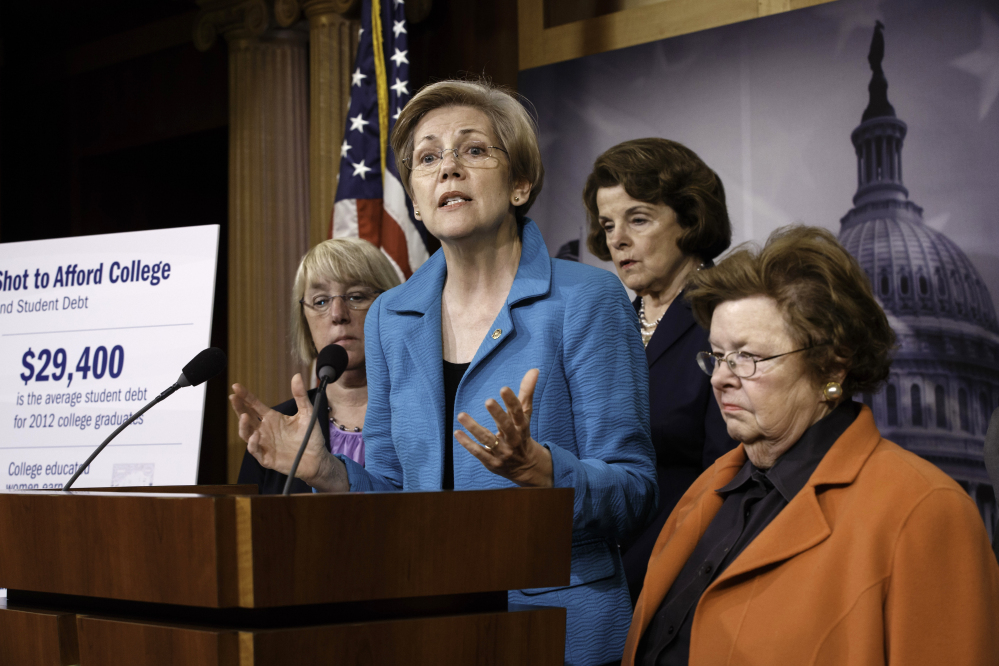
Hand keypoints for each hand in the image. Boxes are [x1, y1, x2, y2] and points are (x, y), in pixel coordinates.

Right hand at [229, 374, 346, 491]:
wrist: (317, 458)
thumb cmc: (310, 436)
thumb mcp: (307, 413)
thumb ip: (300, 395)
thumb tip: (297, 375)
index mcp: (272, 418)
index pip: (254, 405)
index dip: (245, 396)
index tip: (236, 386)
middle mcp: (264, 429)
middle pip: (246, 417)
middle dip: (238, 407)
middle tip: (233, 397)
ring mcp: (264, 443)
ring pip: (246, 433)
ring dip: (243, 425)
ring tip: (244, 416)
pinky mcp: (266, 457)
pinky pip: (255, 450)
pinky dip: (253, 443)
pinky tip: (255, 435)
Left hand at [455, 368, 553, 487]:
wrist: (527, 468)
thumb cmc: (522, 435)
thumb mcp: (525, 415)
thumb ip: (527, 392)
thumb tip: (534, 370)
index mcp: (522, 427)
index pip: (519, 413)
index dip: (512, 402)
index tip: (504, 389)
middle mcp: (513, 440)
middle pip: (507, 427)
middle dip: (498, 415)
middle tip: (488, 401)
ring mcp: (502, 453)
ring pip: (488, 440)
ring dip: (474, 428)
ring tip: (461, 415)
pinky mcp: (492, 462)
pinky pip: (479, 452)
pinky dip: (468, 444)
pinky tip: (457, 433)